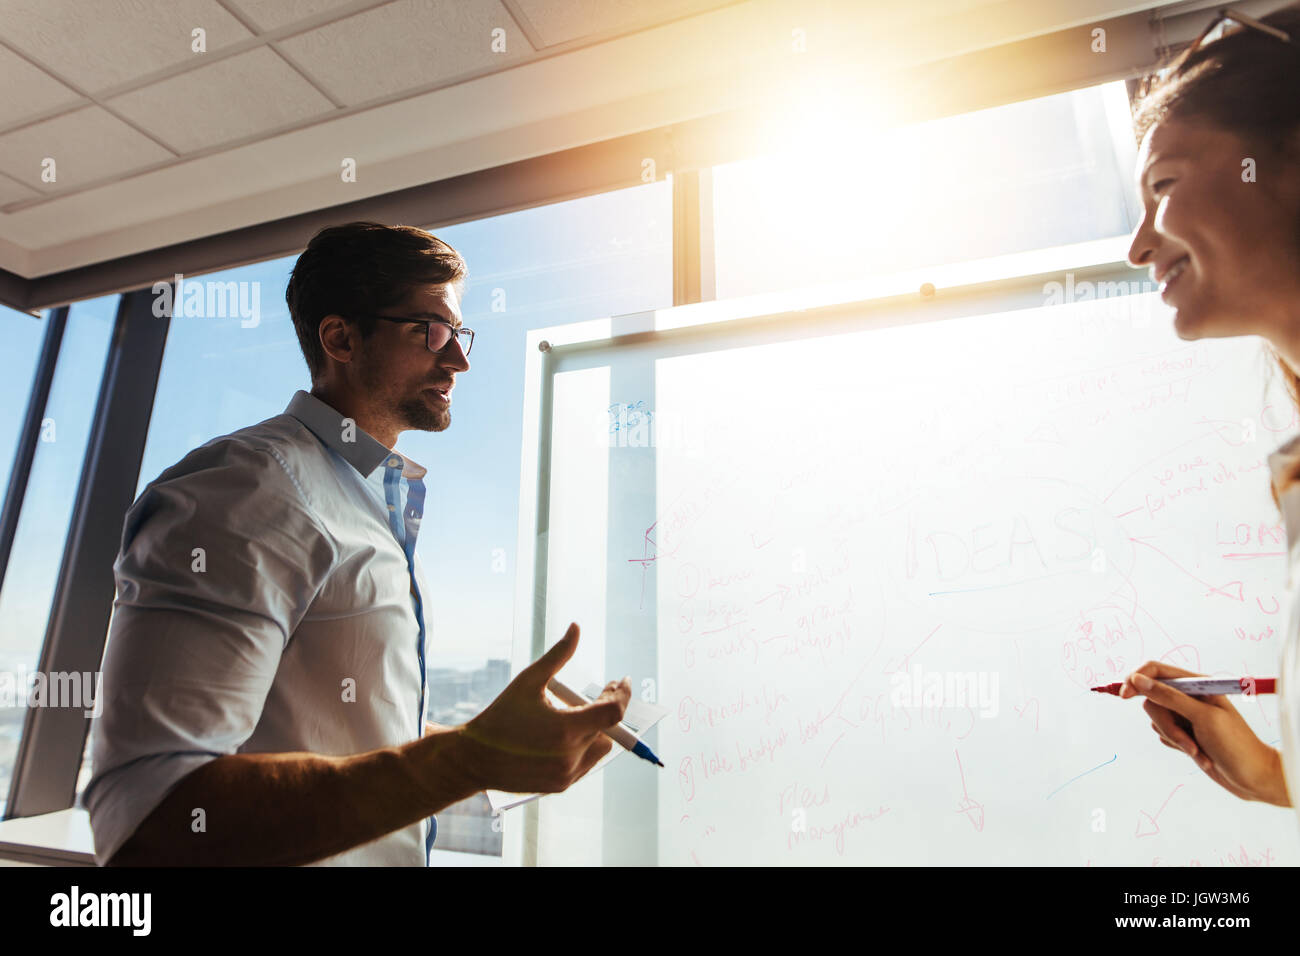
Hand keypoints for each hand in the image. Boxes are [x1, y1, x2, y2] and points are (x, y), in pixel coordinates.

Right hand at [453, 622, 630, 794]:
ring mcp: (566, 774)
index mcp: (565, 729)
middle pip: (608, 728)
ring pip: (600, 747)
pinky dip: (582, 747)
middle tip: (599, 692)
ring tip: (575, 714)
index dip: (623, 695)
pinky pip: (586, 763)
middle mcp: (570, 755)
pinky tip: (566, 734)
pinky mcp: (561, 785)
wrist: (475, 758)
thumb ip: (558, 655)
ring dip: (595, 730)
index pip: (613, 713)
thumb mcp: (528, 681)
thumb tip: (576, 628)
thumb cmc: (501, 716)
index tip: (621, 682)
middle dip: (605, 707)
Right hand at [1121, 660, 1289, 806]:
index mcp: (1197, 685)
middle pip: (1153, 699)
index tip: (1125, 695)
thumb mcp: (1202, 717)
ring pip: (1157, 719)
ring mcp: (1186, 716)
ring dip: (1175, 738)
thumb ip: (1169, 697)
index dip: (1137, 679)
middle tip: (1187, 739)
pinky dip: (1177, 746)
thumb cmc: (1236, 745)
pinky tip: (1199, 755)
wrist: (1253, 778)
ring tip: (1198, 750)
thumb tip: (1138, 680)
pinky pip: (1163, 735)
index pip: (1156, 671)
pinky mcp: (1184, 735)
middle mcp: (1189, 698)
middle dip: (1166, 723)